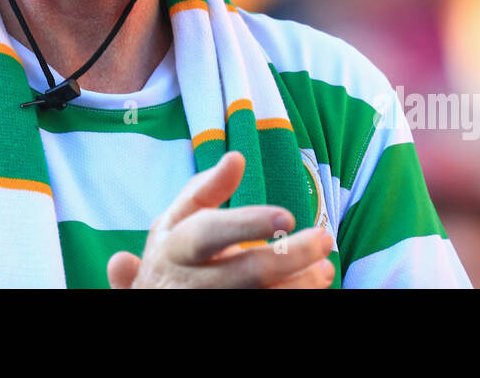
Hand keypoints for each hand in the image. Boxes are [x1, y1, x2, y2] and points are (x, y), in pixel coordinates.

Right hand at [106, 150, 335, 287]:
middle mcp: (190, 283)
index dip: (248, 224)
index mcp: (176, 248)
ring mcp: (209, 305)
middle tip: (325, 238)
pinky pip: (265, 310)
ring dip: (300, 284)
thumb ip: (205, 189)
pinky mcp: (224, 319)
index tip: (288, 214)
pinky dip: (292, 298)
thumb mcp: (175, 220)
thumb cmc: (171, 256)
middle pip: (246, 273)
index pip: (210, 233)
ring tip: (325, 267)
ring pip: (261, 298)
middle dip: (290, 256)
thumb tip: (237, 158)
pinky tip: (312, 285)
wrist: (154, 299)